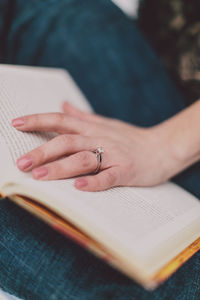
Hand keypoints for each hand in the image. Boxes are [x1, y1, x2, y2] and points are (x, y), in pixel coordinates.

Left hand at [12, 102, 179, 190]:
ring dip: (60, 167)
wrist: (163, 147)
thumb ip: (82, 116)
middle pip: (66, 141)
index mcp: (93, 128)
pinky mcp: (126, 171)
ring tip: (39, 175)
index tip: (15, 123)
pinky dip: (93, 182)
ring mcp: (113, 155)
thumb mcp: (106, 123)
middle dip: (42, 151)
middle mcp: (100, 139)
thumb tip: (63, 105)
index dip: (38, 120)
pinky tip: (78, 187)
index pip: (60, 120)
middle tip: (21, 163)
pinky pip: (108, 177)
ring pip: (83, 159)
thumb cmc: (131, 138)